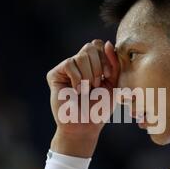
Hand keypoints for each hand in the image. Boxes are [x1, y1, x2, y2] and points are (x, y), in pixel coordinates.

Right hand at [46, 39, 119, 156]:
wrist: (85, 125)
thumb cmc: (100, 108)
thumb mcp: (114, 83)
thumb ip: (114, 63)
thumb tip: (107, 43)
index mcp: (93, 64)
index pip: (99, 45)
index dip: (106, 58)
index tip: (109, 76)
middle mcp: (79, 64)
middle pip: (90, 46)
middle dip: (98, 66)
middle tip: (97, 85)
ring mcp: (66, 68)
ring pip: (80, 56)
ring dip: (89, 75)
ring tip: (87, 90)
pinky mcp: (55, 74)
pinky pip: (69, 64)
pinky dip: (77, 78)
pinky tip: (76, 90)